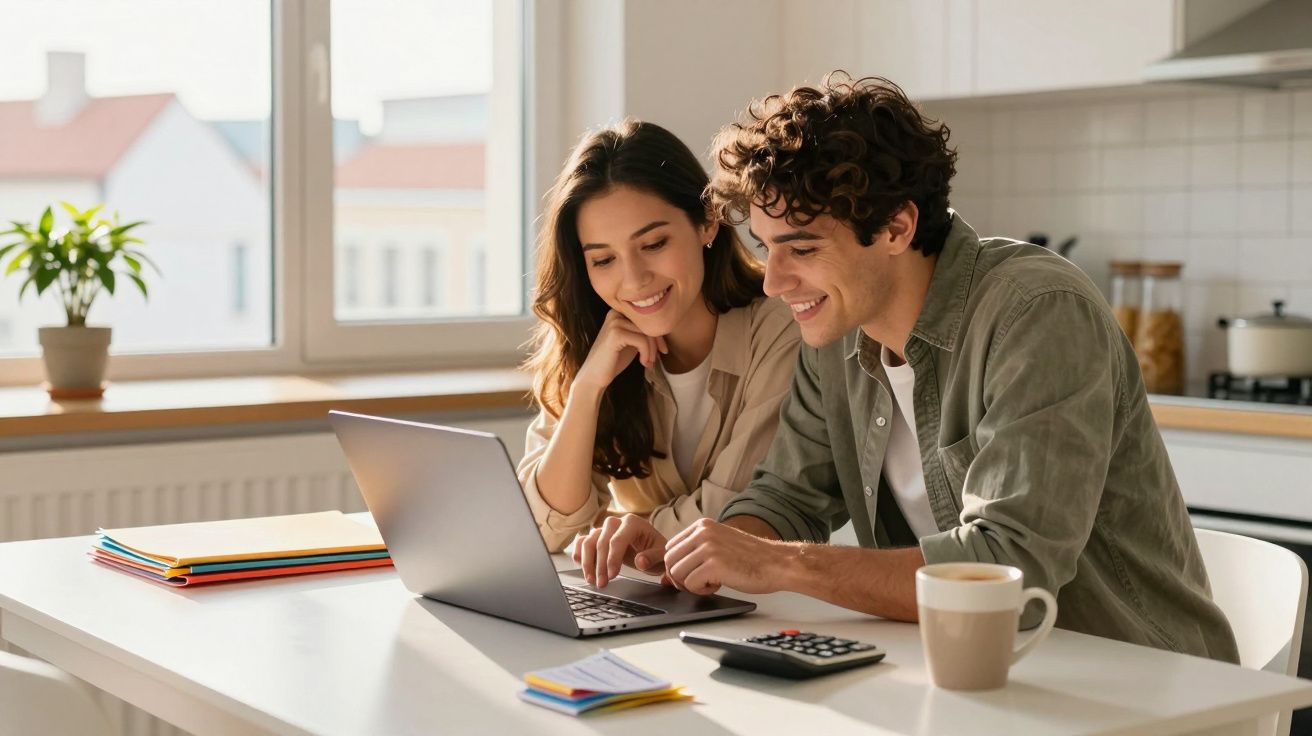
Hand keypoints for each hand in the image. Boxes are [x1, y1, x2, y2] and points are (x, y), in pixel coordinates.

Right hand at [572, 310, 667, 395]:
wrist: (594, 376)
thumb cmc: (614, 360)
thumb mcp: (632, 342)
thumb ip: (643, 332)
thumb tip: (665, 328)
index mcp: (618, 312)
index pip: (646, 318)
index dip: (658, 334)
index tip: (663, 350)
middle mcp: (616, 313)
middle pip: (648, 324)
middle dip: (657, 343)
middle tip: (657, 358)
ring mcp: (615, 322)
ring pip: (647, 333)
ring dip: (652, 350)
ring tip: (648, 363)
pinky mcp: (616, 333)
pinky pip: (642, 341)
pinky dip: (646, 353)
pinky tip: (643, 363)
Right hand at [572, 514, 667, 587]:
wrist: (652, 549)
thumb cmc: (657, 551)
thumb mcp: (662, 556)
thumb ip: (653, 557)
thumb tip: (640, 561)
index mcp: (633, 523)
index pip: (617, 540)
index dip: (612, 559)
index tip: (612, 576)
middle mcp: (616, 522)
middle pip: (601, 541)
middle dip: (600, 565)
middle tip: (602, 583)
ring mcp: (605, 529)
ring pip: (588, 541)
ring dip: (587, 562)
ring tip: (592, 580)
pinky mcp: (597, 537)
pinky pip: (582, 542)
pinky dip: (579, 554)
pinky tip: (583, 567)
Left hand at [663, 518, 787, 595]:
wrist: (778, 563)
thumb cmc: (752, 558)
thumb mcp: (720, 543)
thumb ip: (697, 550)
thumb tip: (669, 571)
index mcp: (703, 525)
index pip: (670, 547)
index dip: (677, 566)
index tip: (690, 574)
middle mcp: (703, 532)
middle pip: (670, 561)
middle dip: (680, 577)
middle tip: (699, 582)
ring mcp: (708, 547)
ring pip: (677, 574)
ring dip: (692, 584)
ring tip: (712, 582)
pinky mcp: (714, 564)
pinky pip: (691, 584)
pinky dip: (702, 591)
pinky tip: (718, 585)